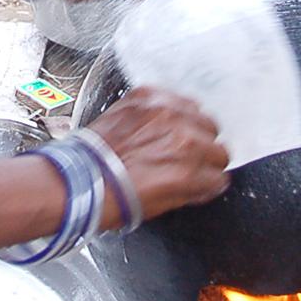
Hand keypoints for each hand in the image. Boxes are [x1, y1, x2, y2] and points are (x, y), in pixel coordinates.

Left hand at [86, 86, 229, 224]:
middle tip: (187, 160)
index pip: (220, 175)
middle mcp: (183, 138)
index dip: (209, 179)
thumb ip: (191, 191)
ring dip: (193, 129)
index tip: (202, 179)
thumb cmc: (111, 195)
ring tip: (173, 139)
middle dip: (205, 156)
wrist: (79, 176)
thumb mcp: (162, 205)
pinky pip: (176, 97)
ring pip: (202, 117)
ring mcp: (165, 113)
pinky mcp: (147, 96)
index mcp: (189, 171)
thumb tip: (205, 183)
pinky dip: (172, 109)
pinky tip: (159, 122)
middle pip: (217, 145)